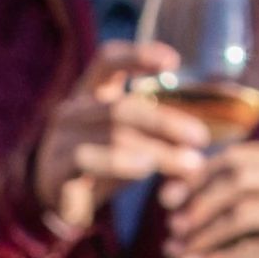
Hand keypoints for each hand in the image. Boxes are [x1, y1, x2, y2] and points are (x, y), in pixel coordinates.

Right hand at [30, 43, 217, 236]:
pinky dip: (121, 162)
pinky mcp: (57, 170)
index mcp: (89, 94)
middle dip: (166, 121)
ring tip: (189, 163)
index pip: (108, 61)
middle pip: (121, 106)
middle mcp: (72, 111)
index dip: (138, 55)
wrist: (58, 202)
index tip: (173, 61)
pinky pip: (87, 159)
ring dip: (157, 149)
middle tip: (200, 138)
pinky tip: (146, 169)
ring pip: (113, 134)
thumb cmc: (101, 165)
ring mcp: (61, 139)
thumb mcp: (128, 144)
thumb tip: (199, 141)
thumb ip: (156, 137)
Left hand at [165, 135, 258, 257]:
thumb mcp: (252, 203)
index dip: (197, 177)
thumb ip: (216, 191)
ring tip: (178, 251)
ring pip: (246, 214)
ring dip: (206, 234)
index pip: (236, 157)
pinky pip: (257, 251)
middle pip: (240, 181)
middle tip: (172, 227)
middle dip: (200, 205)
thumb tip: (167, 194)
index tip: (166, 200)